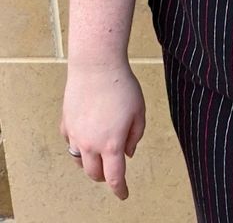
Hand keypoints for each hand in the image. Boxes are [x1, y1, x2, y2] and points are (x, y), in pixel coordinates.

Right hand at [59, 62, 145, 199]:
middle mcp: (90, 144)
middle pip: (93, 173)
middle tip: (112, 170)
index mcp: (111, 144)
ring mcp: (75, 134)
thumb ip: (135, 136)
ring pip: (78, 160)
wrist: (96, 66)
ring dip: (89, 162)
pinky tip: (84, 136)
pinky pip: (69, 141)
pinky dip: (77, 144)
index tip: (123, 194)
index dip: (120, 189)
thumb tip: (128, 152)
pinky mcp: (66, 123)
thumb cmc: (121, 86)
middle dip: (104, 176)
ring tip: (98, 155)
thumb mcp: (139, 112)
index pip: (114, 177)